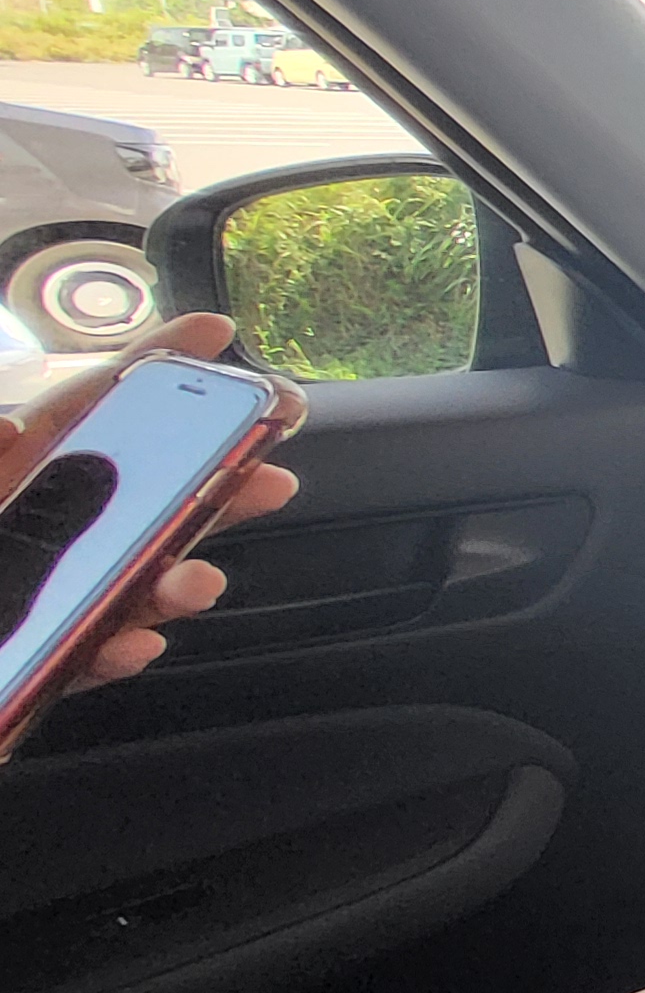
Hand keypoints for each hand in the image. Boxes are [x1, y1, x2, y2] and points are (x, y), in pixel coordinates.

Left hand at [0, 313, 301, 685]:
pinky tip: (131, 640)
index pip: (86, 406)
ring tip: (198, 581)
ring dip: (179, 581)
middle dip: (211, 486)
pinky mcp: (37, 657)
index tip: (217, 335)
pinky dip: (117, 649)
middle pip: (137, 494)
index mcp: (12, 470)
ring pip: (129, 581)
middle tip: (272, 477)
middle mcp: (37, 526)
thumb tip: (20, 424)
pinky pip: (89, 652)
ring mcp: (42, 594)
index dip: (152, 366)